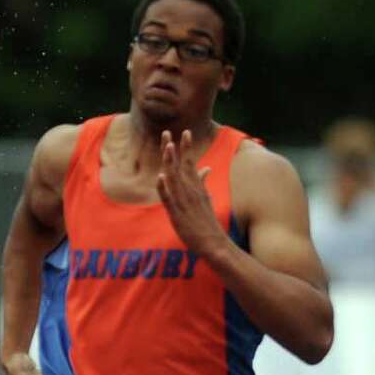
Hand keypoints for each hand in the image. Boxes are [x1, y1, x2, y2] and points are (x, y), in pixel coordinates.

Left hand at [155, 130, 226, 255]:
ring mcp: (184, 201)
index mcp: (196, 187)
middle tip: (166, 133)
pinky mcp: (178, 214)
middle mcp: (190, 191)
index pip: (190, 163)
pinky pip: (169, 199)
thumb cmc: (208, 222)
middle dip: (173, 149)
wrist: (215, 243)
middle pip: (180, 166)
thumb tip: (206, 168)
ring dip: (170, 162)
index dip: (187, 148)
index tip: (186, 131)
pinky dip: (164, 188)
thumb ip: (202, 182)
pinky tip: (159, 177)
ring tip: (168, 146)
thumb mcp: (206, 198)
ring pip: (175, 178)